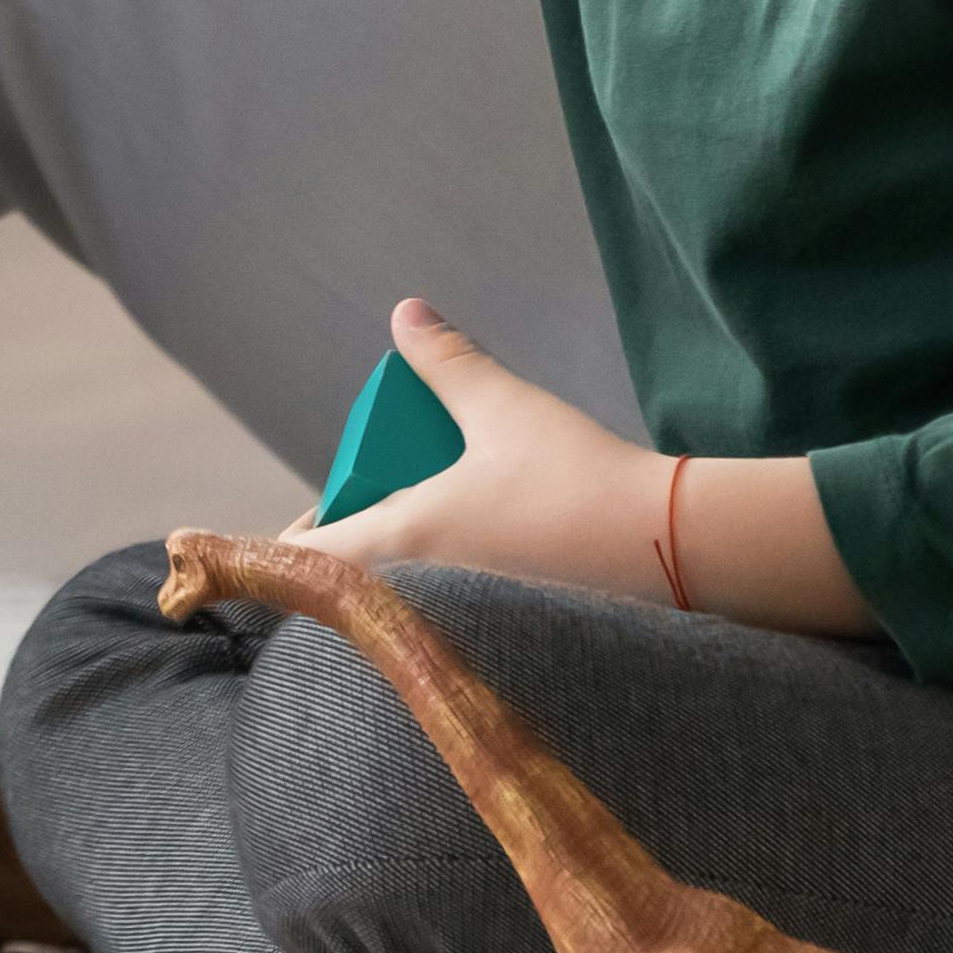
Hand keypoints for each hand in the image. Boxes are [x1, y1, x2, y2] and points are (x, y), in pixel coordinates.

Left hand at [298, 299, 664, 596]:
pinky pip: (445, 616)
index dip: (280, 546)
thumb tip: (406, 314)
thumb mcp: (501, 406)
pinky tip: (483, 548)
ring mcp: (459, 626)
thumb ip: (447, 362)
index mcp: (398, 544)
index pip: (299, 565)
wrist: (673, 548)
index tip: (311, 514)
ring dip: (400, 561)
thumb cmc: (576, 477)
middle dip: (352, 543)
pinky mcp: (501, 638)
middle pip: (345, 585)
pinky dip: (445, 585)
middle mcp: (416, 597)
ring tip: (438, 514)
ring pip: (397, 600)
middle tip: (383, 497)